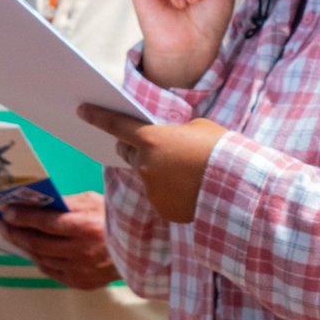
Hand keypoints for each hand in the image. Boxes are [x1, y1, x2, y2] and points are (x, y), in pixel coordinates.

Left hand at [0, 193, 119, 289]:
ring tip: (13, 235)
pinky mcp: (80, 282)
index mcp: (86, 228)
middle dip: (15, 232)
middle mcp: (81, 252)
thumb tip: (38, 202)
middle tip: (1, 223)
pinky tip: (32, 250)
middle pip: (37, 244)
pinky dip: (38, 259)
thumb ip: (67, 203)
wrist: (143, 249)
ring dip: (23, 246)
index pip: (45, 223)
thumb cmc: (118, 220)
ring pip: (41, 259)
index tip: (6, 212)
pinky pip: (50, 271)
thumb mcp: (96, 202)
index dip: (22, 217)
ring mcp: (80, 270)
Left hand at [79, 105, 226, 222]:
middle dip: (135, 148)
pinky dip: (170, 192)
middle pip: (127, 152)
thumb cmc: (221, 150)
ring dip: (159, 171)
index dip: (97, 116)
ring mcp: (151, 189)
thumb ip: (175, 133)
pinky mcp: (161, 208)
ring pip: (146, 176)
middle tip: (153, 146)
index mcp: (152, 139)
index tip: (81, 110)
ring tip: (188, 172)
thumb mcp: (199, 129)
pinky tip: (192, 190)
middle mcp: (145, 164)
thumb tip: (170, 142)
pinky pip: (160, 196)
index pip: (116, 125)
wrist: (238, 186)